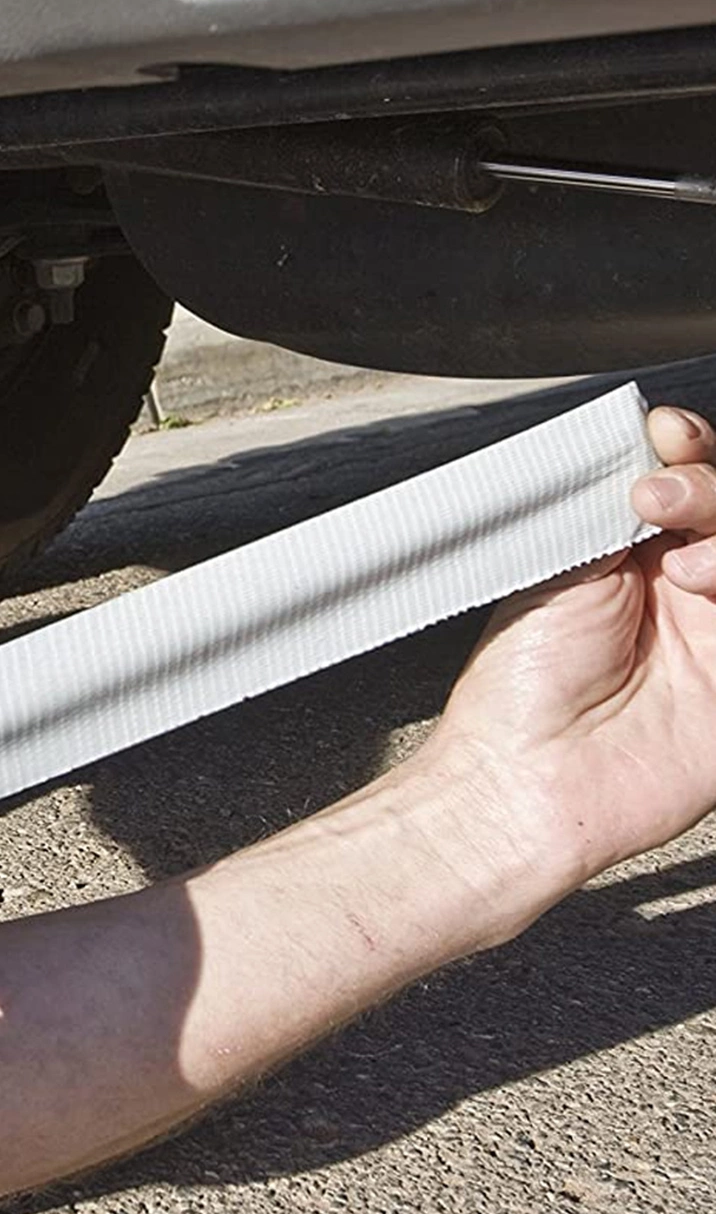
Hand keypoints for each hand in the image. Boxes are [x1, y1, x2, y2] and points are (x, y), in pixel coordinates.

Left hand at [431, 404, 715, 881]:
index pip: (689, 479)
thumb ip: (604, 506)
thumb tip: (638, 439)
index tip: (664, 434)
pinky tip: (708, 593)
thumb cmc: (517, 688)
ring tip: (679, 565)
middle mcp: (684, 588)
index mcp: (631, 554)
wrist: (525, 779)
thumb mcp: (555, 570)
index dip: (688, 448)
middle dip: (708, 484)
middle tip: (656, 499)